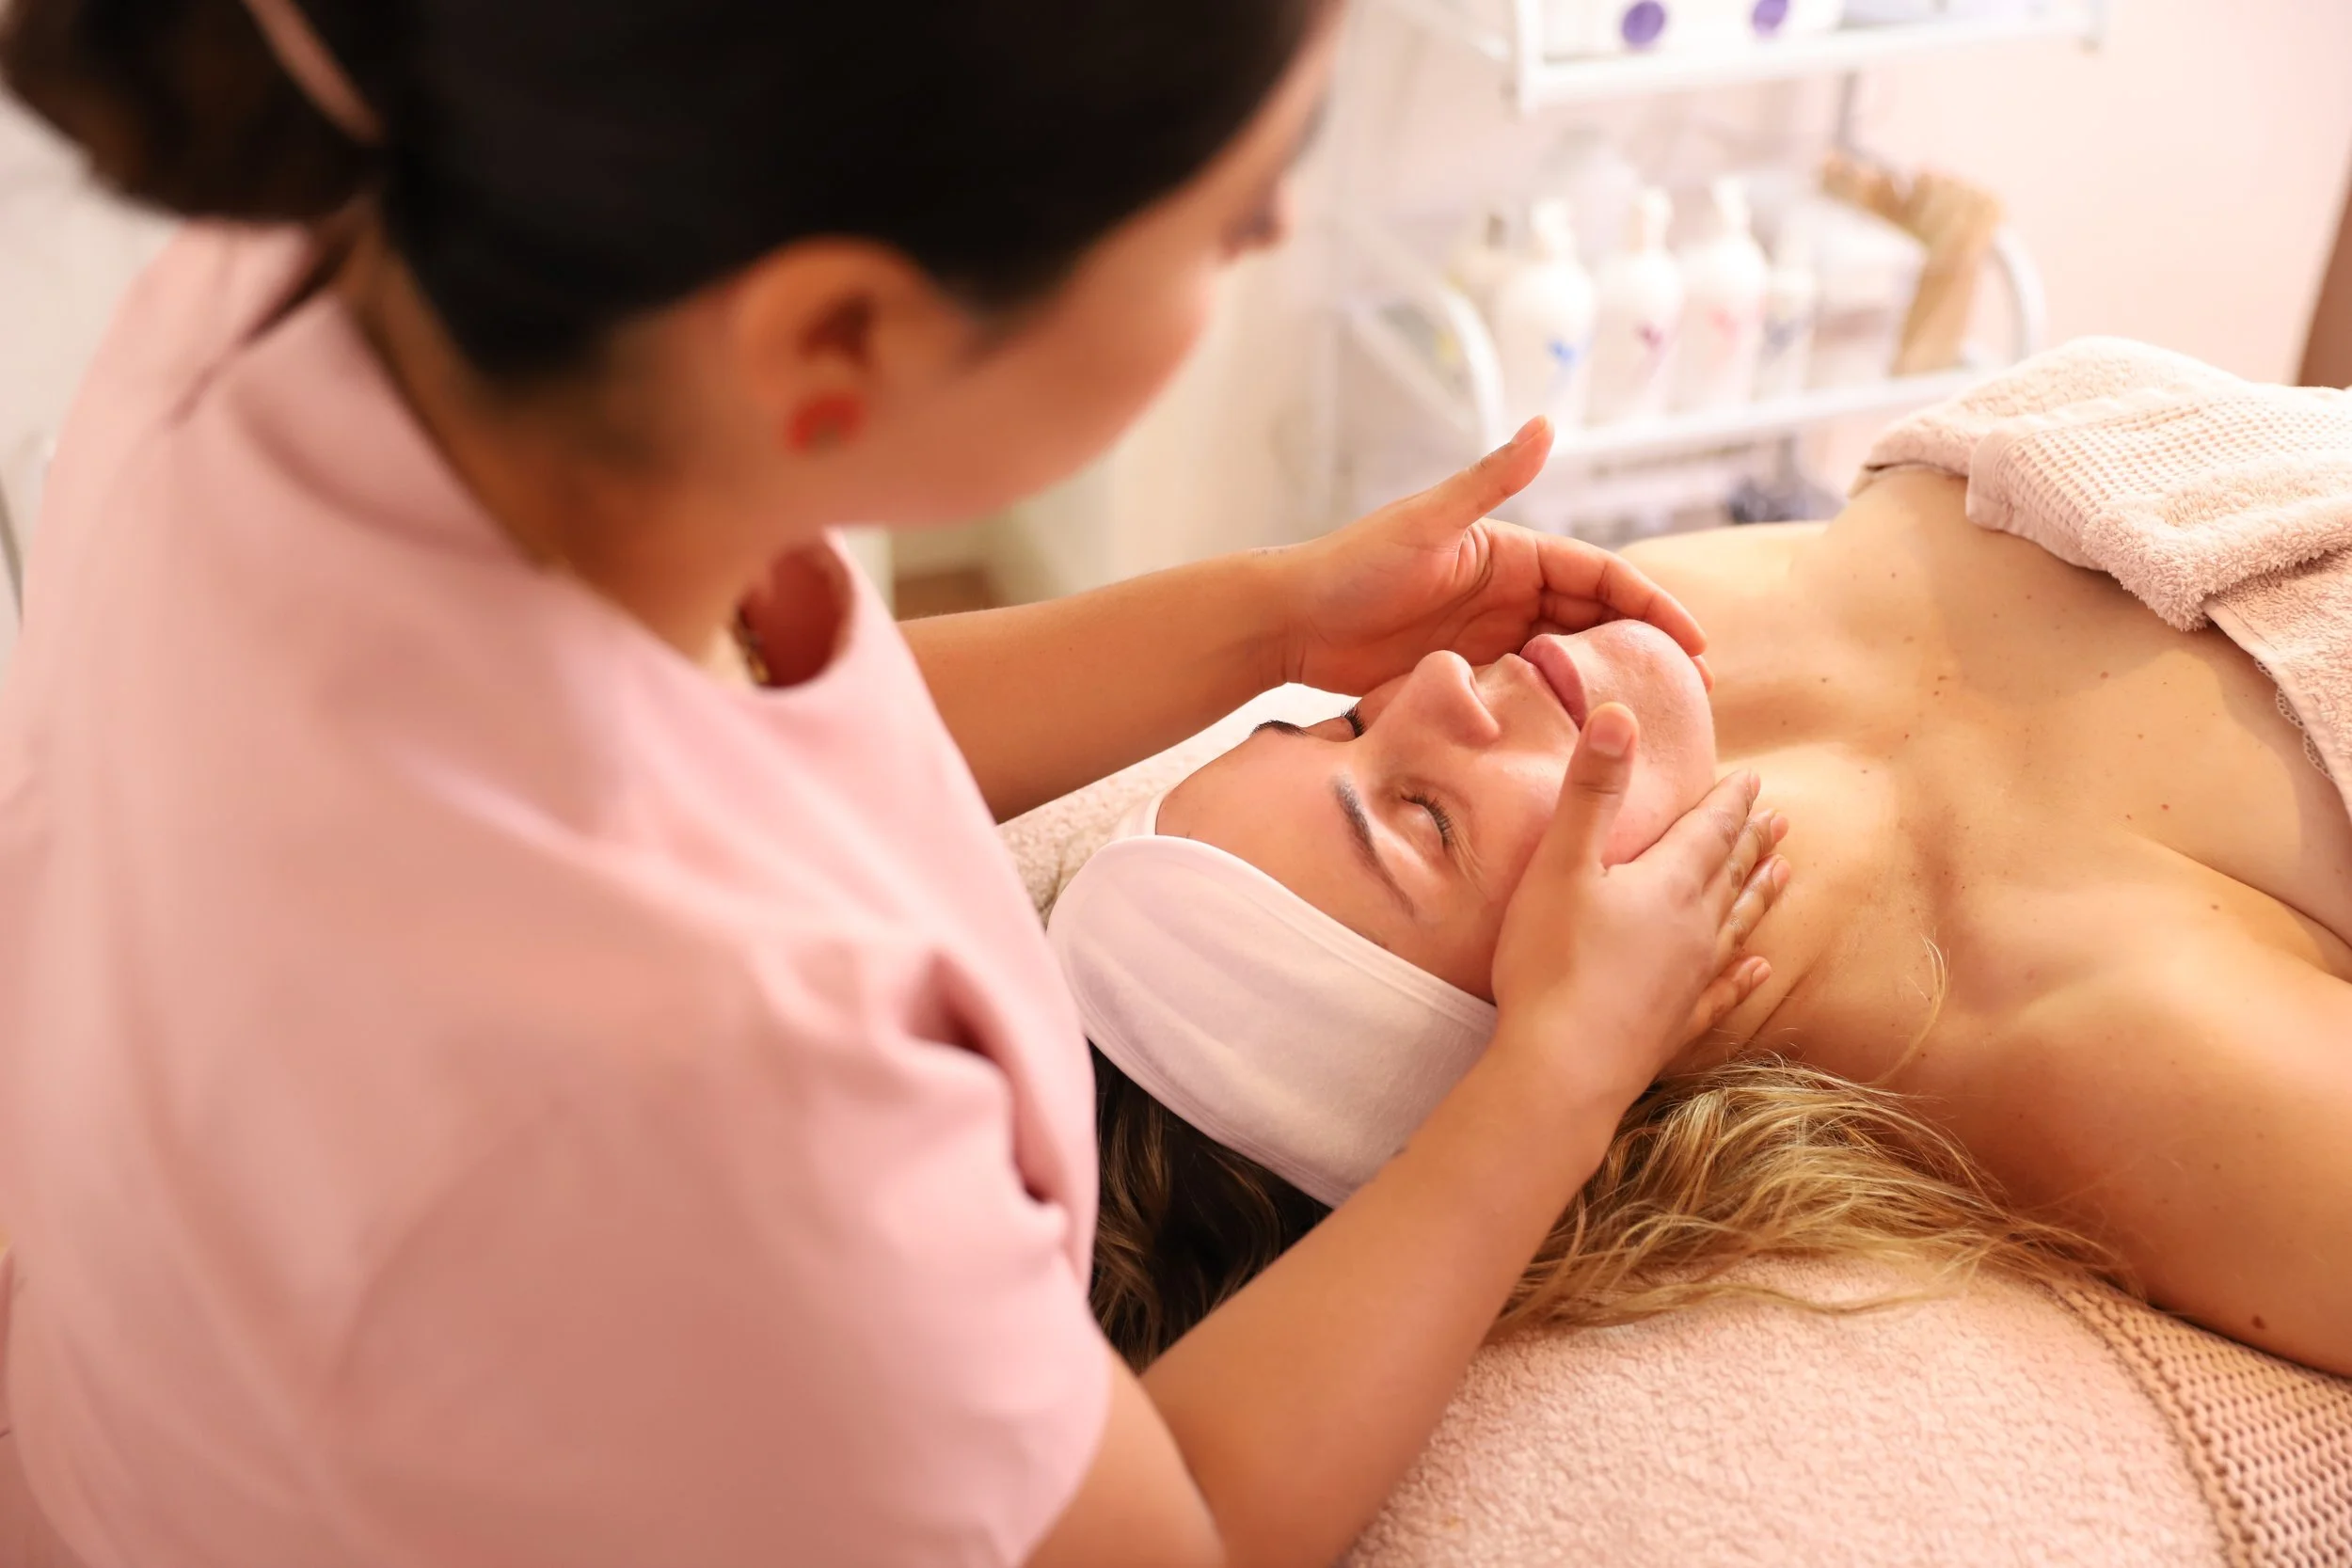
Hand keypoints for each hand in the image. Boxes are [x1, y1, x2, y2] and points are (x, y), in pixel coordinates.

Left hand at [1271, 418, 1708, 695]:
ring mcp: (1489, 637)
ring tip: (1655, 724)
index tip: (1694, 644)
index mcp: (1512, 553)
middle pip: (1596, 622)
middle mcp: (1509, 593)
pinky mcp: (1465, 675)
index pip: (1602, 576)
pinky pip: (1527, 694)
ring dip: (1610, 685)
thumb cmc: (1352, 564)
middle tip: (1695, 695)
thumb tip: (1546, 424)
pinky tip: (1586, 741)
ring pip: (1567, 661)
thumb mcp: (1427, 522)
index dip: (1651, 606)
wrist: (1290, 621)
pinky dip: (1560, 711)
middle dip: (1647, 651)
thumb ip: (1490, 481)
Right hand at [1489, 704, 1786, 1112]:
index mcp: (1668, 883)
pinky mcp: (1675, 1024)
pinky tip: (1758, 969)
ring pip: (1735, 926)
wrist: (1563, 1067)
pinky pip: (1721, 992)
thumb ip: (1593, 788)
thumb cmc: (1553, 961)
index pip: (1709, 830)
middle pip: (1730, 874)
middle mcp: (1693, 928)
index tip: (1752, 779)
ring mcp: (1690, 979)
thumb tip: (1620, 712)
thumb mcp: (1562, 863)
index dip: (1730, 801)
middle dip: (1751, 842)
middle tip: (1780, 819)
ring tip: (1784, 876)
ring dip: (1758, 897)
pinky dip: (1742, 977)